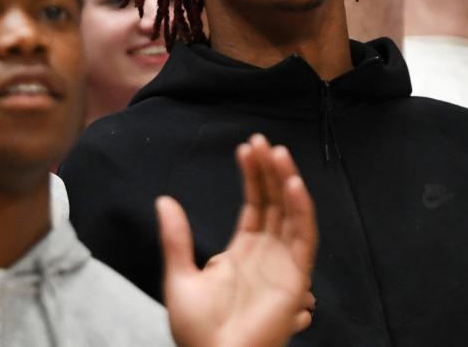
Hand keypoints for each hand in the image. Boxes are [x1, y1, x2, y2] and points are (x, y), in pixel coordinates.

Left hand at [160, 134, 318, 346]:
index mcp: (242, 252)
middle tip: (262, 141)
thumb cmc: (198, 332)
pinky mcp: (295, 277)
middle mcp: (267, 253)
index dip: (252, 175)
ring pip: (291, 213)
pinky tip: (294, 184)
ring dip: (287, 182)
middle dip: (270, 170)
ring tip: (278, 153)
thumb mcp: (180, 278)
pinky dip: (302, 210)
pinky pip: (303, 238)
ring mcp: (283, 264)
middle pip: (274, 202)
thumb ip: (176, 238)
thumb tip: (164, 200)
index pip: (254, 203)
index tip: (246, 148)